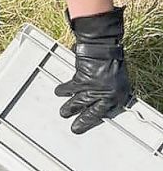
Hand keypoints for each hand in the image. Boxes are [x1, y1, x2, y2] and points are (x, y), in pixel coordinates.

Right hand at [55, 7, 132, 133]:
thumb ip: (109, 87)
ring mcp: (92, 90)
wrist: (103, 48)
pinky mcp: (79, 83)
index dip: (94, 118)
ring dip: (69, 108)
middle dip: (81, 120)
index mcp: (117, 95)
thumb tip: (100, 93)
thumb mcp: (117, 77)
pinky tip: (59, 92)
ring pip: (77, 103)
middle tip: (75, 127)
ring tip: (63, 112)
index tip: (88, 123)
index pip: (105, 112)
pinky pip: (69, 89)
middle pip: (91, 112)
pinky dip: (63, 90)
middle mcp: (105, 95)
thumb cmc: (112, 59)